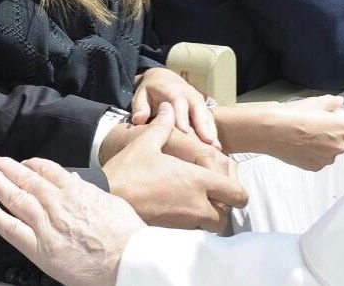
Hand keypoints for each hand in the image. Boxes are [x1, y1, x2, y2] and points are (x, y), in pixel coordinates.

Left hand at [0, 156, 140, 285]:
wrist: (128, 258)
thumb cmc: (124, 233)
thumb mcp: (109, 202)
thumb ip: (88, 191)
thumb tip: (75, 181)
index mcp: (76, 190)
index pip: (47, 170)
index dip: (30, 164)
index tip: (21, 162)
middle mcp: (58, 202)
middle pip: (26, 179)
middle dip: (5, 167)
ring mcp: (47, 224)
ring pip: (15, 198)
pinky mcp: (40, 248)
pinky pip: (11, 229)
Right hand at [103, 102, 247, 230]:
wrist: (106, 200)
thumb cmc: (127, 171)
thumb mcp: (146, 142)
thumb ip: (163, 125)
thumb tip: (168, 109)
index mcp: (196, 180)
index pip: (236, 193)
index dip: (238, 190)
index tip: (229, 184)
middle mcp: (196, 205)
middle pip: (226, 217)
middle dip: (225, 209)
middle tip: (215, 198)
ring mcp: (184, 223)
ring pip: (210, 229)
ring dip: (210, 219)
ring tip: (198, 204)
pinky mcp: (171, 234)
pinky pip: (193, 235)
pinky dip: (194, 227)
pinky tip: (180, 212)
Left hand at [131, 67, 218, 146]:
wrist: (164, 79)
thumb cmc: (150, 91)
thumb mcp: (140, 95)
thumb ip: (139, 107)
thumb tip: (138, 119)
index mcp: (172, 89)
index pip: (177, 101)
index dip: (181, 115)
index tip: (183, 131)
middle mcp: (188, 94)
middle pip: (197, 108)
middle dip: (203, 124)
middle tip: (208, 142)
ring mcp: (198, 101)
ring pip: (206, 115)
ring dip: (211, 131)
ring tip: (216, 149)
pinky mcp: (203, 109)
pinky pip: (210, 121)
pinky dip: (214, 134)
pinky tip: (217, 149)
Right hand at [216, 95, 343, 170]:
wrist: (274, 130)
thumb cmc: (296, 113)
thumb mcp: (315, 102)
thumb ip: (331, 103)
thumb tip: (340, 103)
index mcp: (343, 129)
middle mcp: (339, 147)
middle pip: (342, 145)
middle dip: (333, 138)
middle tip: (316, 128)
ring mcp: (326, 159)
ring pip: (329, 153)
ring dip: (323, 147)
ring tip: (305, 137)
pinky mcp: (314, 168)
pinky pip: (318, 160)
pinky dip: (312, 155)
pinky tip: (299, 146)